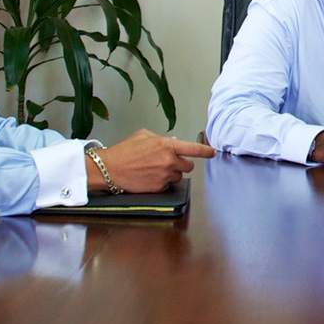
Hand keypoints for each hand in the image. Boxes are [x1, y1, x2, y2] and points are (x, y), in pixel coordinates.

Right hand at [91, 129, 213, 193]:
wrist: (110, 169)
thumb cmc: (124, 151)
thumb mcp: (143, 136)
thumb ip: (162, 139)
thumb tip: (175, 142)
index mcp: (166, 145)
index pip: (193, 149)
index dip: (206, 151)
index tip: (213, 152)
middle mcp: (168, 161)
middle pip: (188, 166)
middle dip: (181, 164)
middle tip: (168, 161)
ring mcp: (164, 175)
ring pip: (178, 176)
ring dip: (171, 173)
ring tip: (154, 169)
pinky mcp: (159, 187)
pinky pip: (168, 185)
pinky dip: (162, 182)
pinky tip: (149, 177)